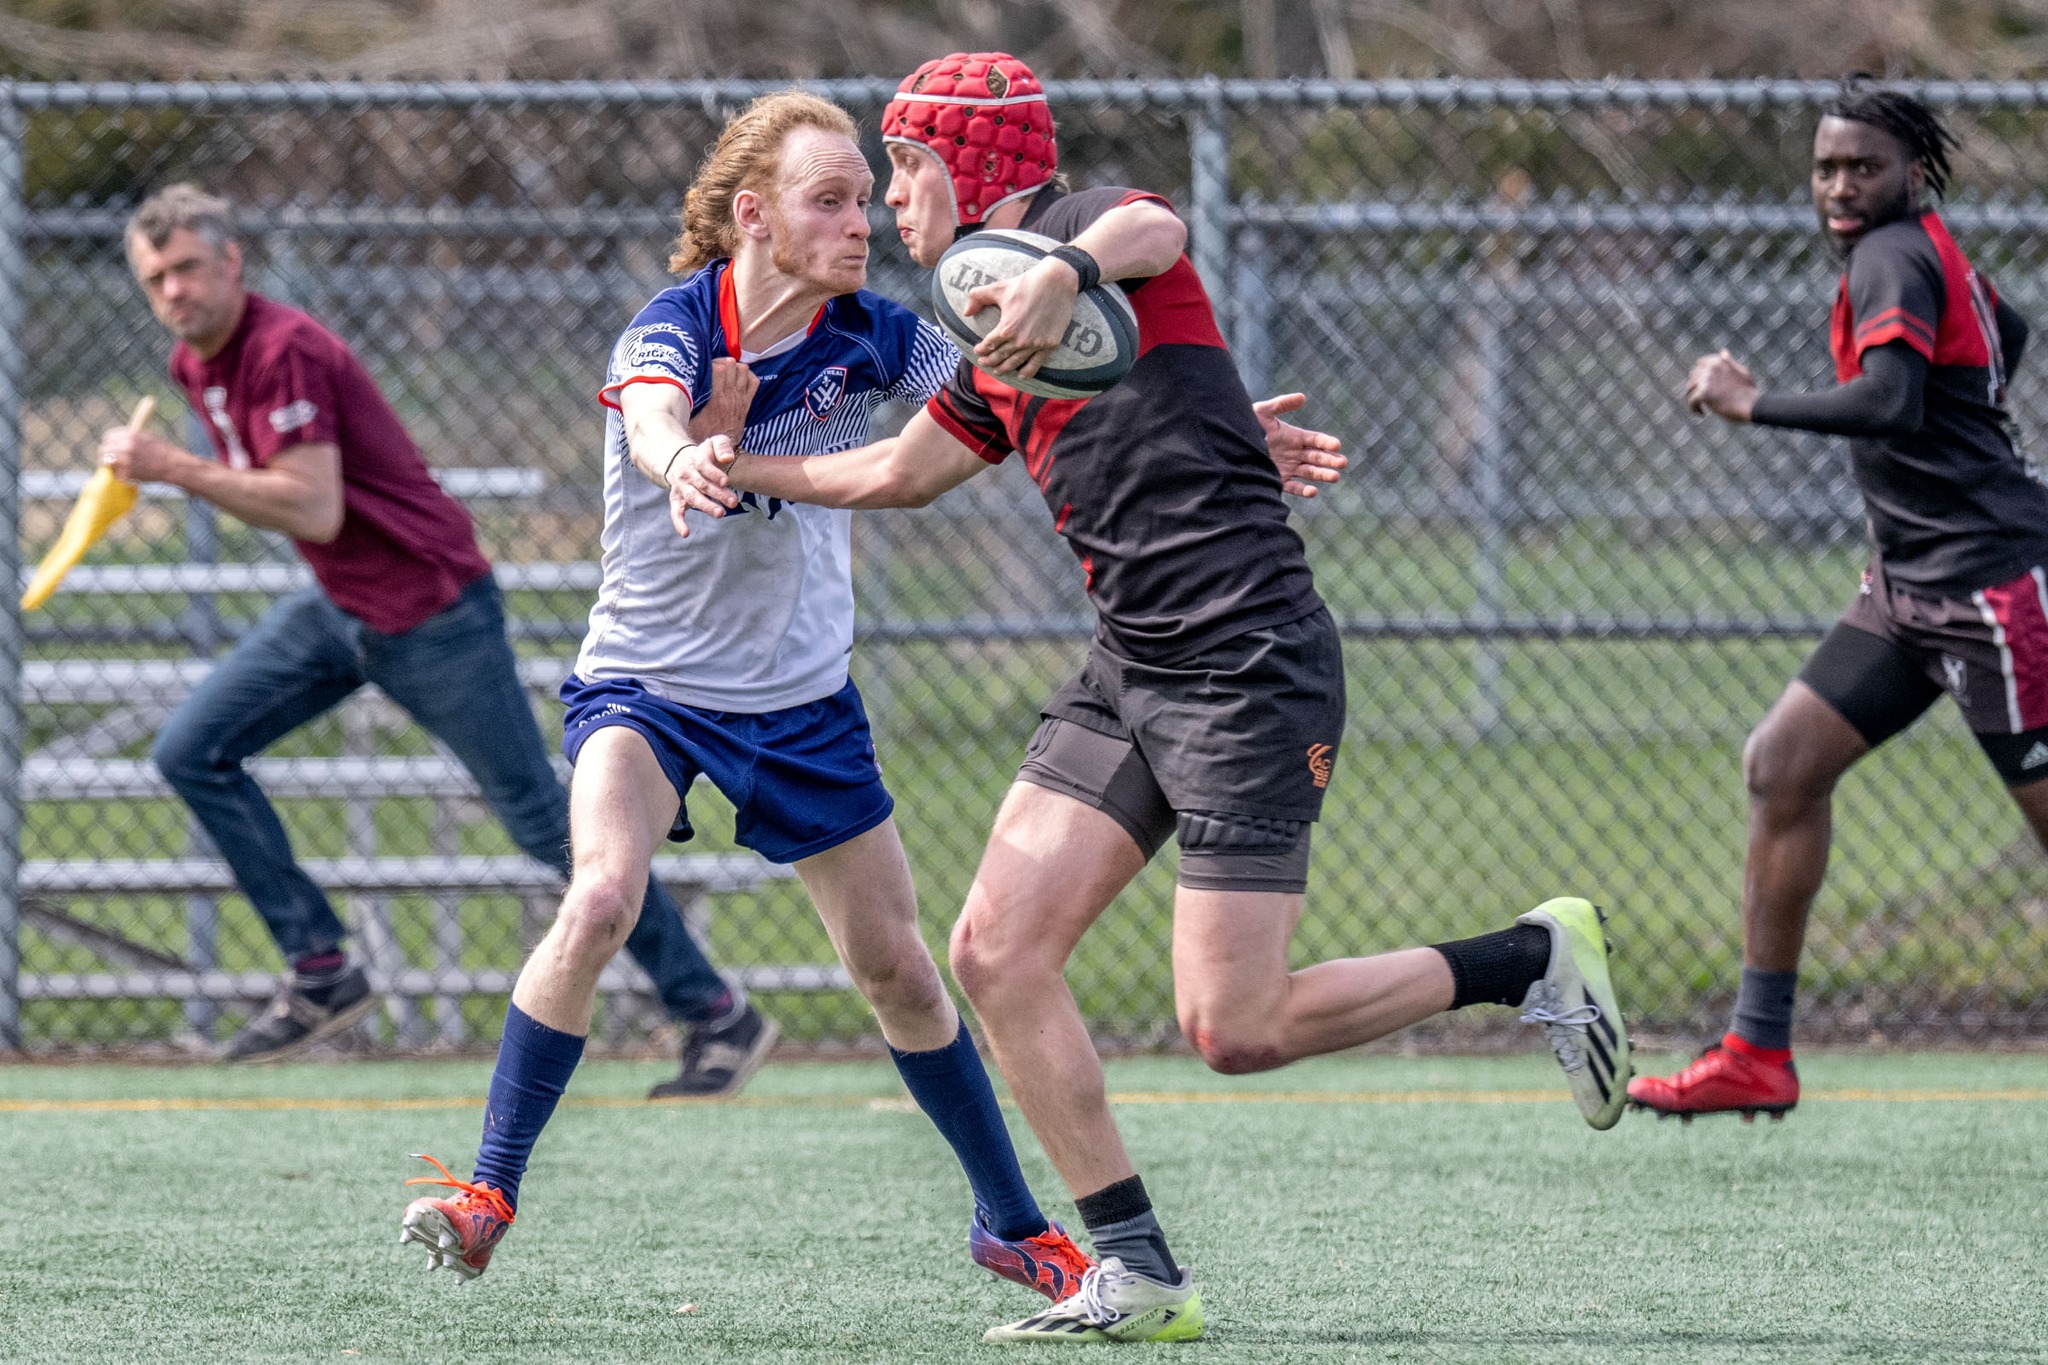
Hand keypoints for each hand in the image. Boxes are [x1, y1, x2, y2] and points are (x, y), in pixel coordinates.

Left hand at [97, 426, 177, 482]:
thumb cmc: (162, 451)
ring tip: (114, 468)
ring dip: (109, 465)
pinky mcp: (127, 472)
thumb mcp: (146, 437)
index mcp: (130, 435)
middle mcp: (126, 446)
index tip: (111, 448)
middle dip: (106, 454)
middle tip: (109, 460)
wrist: (172, 465)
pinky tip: (126, 475)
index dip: (109, 443)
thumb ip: (130, 437)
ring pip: (105, 461)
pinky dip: (119, 476)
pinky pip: (115, 474)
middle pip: (104, 449)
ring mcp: (126, 460)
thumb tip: (116, 440)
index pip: (108, 437)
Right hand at [665, 435, 737, 537]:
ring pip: (692, 497)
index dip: (714, 473)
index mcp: (695, 459)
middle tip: (734, 502)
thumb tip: (728, 458)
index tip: (725, 481)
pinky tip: (686, 533)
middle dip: (718, 494)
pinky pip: (675, 512)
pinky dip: (679, 523)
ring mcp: (681, 487)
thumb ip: (722, 446)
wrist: (679, 460)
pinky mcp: (677, 499)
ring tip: (721, 513)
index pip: (703, 465)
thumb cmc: (704, 453)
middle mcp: (686, 474)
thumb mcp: (714, 442)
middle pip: (702, 484)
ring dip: (706, 506)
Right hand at [688, 357, 757, 444]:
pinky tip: (739, 378)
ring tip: (726, 371)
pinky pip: (754, 382)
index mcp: (715, 398)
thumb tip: (675, 388)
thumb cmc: (700, 433)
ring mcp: (740, 398)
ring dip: (735, 367)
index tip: (705, 367)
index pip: (719, 368)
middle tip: (715, 367)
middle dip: (723, 362)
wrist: (720, 450)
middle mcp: (729, 396)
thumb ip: (685, 404)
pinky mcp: (746, 403)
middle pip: (732, 365)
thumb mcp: (689, 419)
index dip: (712, 363)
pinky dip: (748, 376)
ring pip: (744, 370)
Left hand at [965, 257, 1080, 379]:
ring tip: (998, 371)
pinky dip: (1028, 371)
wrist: (1057, 282)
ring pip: (1016, 362)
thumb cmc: (1026, 283)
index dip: (981, 349)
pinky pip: (1036, 363)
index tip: (978, 351)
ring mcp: (1036, 344)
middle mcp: (1020, 340)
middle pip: (1001, 356)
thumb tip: (966, 312)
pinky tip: (1021, 375)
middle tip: (984, 363)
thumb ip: (978, 298)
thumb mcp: (999, 288)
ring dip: (1005, 368)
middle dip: (990, 361)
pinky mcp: (1050, 344)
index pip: (989, 344)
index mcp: (1006, 328)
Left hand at [1253, 393, 1347, 497]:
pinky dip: (1304, 490)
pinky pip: (1295, 487)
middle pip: (1317, 457)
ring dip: (1323, 475)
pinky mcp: (1279, 481)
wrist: (1229, 448)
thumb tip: (1303, 397)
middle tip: (1342, 463)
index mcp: (1295, 437)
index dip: (1326, 442)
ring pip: (1310, 473)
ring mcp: (1288, 468)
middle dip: (1330, 460)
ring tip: (1335, 477)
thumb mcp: (1263, 412)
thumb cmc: (1246, 426)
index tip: (1336, 445)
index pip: (1316, 440)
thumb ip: (1282, 404)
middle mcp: (1294, 453)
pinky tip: (1313, 491)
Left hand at [1685, 349, 1757, 421]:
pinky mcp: (1704, 393)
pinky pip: (1691, 401)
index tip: (1703, 385)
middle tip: (1701, 399)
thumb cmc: (1748, 391)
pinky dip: (1694, 408)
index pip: (1700, 364)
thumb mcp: (1741, 371)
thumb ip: (1729, 362)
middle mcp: (1711, 368)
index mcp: (1719, 361)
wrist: (1752, 404)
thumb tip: (1723, 352)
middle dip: (1694, 388)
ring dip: (1692, 399)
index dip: (1699, 375)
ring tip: (1699, 408)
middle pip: (1692, 377)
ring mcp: (1706, 379)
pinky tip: (1702, 414)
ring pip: (1689, 390)